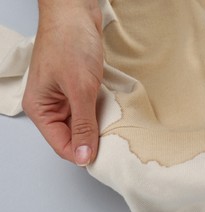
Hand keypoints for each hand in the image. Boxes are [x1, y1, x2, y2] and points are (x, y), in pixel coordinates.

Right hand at [22, 0, 102, 165]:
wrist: (76, 12)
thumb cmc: (70, 43)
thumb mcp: (79, 89)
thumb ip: (83, 125)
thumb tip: (83, 156)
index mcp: (41, 109)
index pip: (61, 145)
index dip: (82, 153)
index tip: (105, 156)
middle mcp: (51, 106)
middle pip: (73, 136)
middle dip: (92, 140)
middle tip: (114, 140)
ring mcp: (65, 97)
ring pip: (83, 123)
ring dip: (99, 125)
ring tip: (115, 125)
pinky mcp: (79, 88)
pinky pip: (90, 109)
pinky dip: (102, 112)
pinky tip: (113, 112)